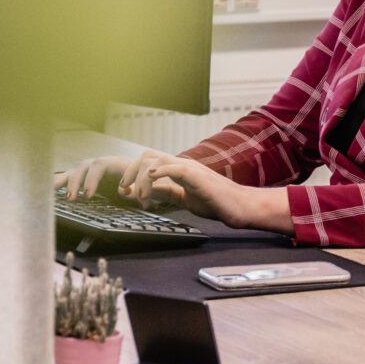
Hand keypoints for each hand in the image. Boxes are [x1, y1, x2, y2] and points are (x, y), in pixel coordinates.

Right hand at [55, 151, 157, 202]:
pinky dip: (56, 183)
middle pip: (83, 168)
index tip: (88, 195)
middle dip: (75, 183)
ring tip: (54, 193)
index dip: (91, 179)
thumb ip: (136, 191)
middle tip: (72, 199)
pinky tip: (46, 190)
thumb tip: (125, 192)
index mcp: (114, 163)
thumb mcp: (142, 188)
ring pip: (72, 172)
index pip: (99, 165)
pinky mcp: (79, 177)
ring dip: (63, 182)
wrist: (136, 180)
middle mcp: (97, 164)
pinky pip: (65, 178)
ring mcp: (87, 169)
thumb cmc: (139, 184)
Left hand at [124, 152, 293, 232]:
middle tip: (125, 191)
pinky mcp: (197, 176)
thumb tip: (147, 192)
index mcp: (178, 169)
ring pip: (156, 160)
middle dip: (130, 173)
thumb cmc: (217, 202)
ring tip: (141, 197)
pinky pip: (174, 168)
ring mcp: (189, 168)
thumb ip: (166, 193)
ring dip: (141, 178)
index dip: (132, 174)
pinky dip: (159, 171)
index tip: (125, 190)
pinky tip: (150, 179)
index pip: (149, 162)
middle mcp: (182, 164)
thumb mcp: (184, 198)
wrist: (239, 206)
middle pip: (147, 156)